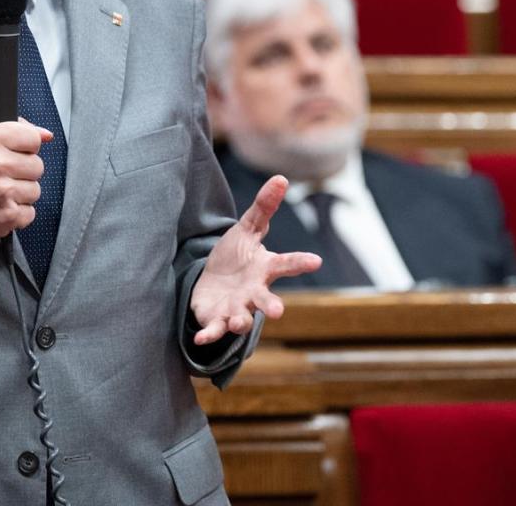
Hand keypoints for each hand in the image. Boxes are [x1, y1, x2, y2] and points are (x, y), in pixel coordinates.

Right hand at [0, 121, 52, 255]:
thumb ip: (13, 132)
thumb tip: (46, 134)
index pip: (33, 138)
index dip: (26, 148)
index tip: (14, 155)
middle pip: (38, 165)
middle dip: (23, 173)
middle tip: (1, 177)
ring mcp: (3, 191)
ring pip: (35, 190)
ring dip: (20, 194)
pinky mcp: (7, 215)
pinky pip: (30, 212)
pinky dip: (17, 213)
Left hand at [190, 175, 321, 344]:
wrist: (213, 284)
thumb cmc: (236, 257)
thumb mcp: (247, 229)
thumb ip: (263, 207)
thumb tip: (280, 177)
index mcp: (265, 269)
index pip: (285, 264)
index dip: (300, 262)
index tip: (316, 260)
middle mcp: (254, 292)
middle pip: (266, 300)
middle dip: (272, 306)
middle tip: (278, 312)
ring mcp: (237, 309)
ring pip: (242, 319)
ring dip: (240, 322)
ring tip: (238, 323)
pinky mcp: (216, 320)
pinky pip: (214, 330)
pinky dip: (209, 334)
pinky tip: (200, 338)